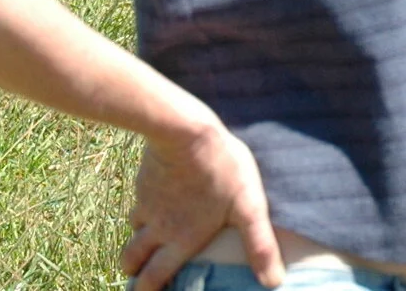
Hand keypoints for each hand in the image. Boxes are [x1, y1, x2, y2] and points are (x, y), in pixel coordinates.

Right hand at [122, 119, 281, 290]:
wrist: (186, 131)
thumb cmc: (222, 169)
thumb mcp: (248, 207)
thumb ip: (259, 245)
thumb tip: (272, 282)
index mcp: (181, 240)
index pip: (154, 277)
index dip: (146, 290)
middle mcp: (158, 227)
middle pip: (132, 258)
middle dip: (132, 270)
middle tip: (135, 273)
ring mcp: (147, 203)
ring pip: (132, 229)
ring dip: (135, 239)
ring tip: (143, 241)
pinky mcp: (144, 180)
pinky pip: (137, 200)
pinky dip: (141, 208)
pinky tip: (152, 199)